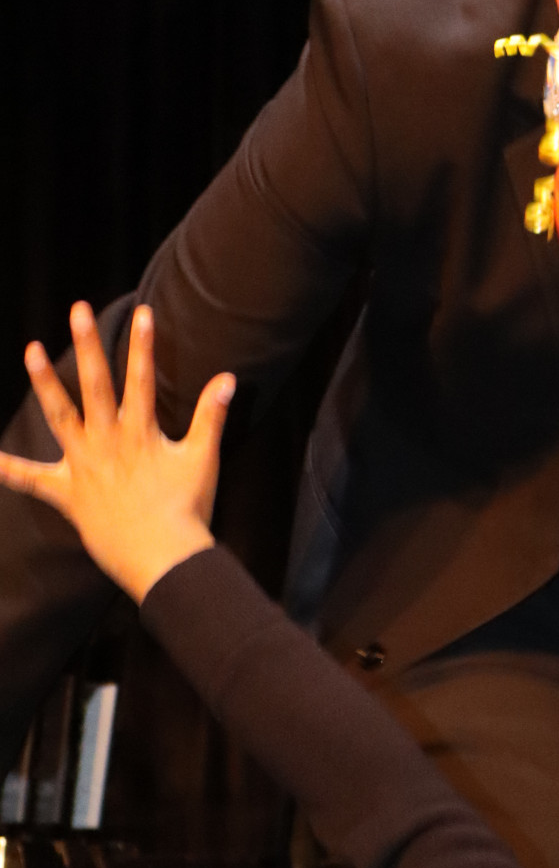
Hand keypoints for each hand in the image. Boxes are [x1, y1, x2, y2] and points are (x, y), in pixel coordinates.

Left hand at [0, 301, 233, 600]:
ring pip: (59, 416)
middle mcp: (108, 442)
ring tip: (32, 350)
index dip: (144, 345)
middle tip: (78, 310)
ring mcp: (84, 466)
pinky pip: (32, 481)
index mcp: (141, 433)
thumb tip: (228, 379)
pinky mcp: (68, 494)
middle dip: (88, 345)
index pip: (143, 379)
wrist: (162, 556)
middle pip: (96, 385)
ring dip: (46, 383)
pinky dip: (9, 470)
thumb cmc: (187, 509)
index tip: (143, 313)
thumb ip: (211, 416)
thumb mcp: (204, 460)